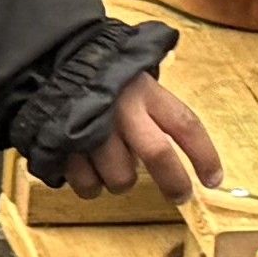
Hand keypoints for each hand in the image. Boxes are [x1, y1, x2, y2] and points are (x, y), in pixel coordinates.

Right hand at [63, 74, 222, 199]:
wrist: (44, 62)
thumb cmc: (98, 76)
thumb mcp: (134, 78)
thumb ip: (154, 110)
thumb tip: (170, 154)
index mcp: (144, 91)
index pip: (185, 125)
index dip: (204, 156)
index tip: (213, 179)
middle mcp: (123, 110)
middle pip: (158, 155)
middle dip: (174, 183)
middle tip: (180, 195)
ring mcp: (93, 131)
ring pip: (121, 179)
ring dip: (119, 179)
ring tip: (108, 161)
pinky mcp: (65, 148)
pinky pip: (88, 185)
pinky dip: (89, 183)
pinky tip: (84, 163)